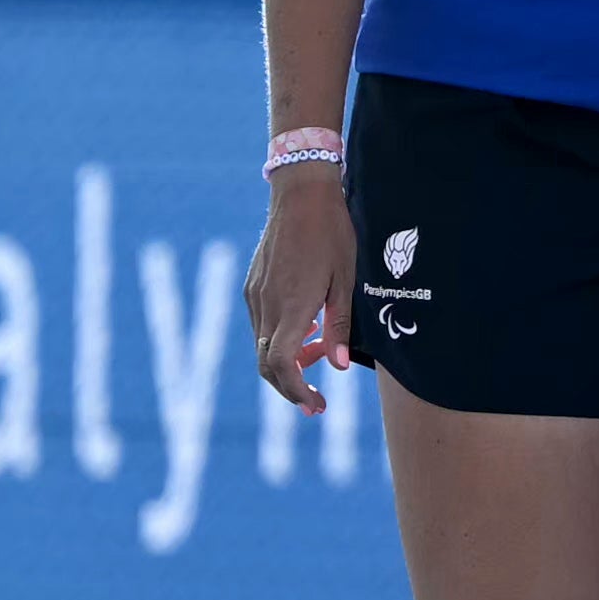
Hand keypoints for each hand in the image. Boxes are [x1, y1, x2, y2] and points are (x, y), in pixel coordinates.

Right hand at [243, 170, 351, 412]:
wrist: (301, 194)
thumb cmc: (332, 234)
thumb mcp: (345, 280)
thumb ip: (339, 326)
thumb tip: (335, 366)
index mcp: (292, 307)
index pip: (281, 366)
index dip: (296, 392)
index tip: (317, 405)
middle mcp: (266, 305)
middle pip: (268, 364)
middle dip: (291, 387)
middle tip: (318, 403)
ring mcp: (255, 295)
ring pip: (264, 345)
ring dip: (289, 360)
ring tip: (320, 354)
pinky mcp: (253, 286)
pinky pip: (262, 325)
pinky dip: (282, 339)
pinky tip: (307, 328)